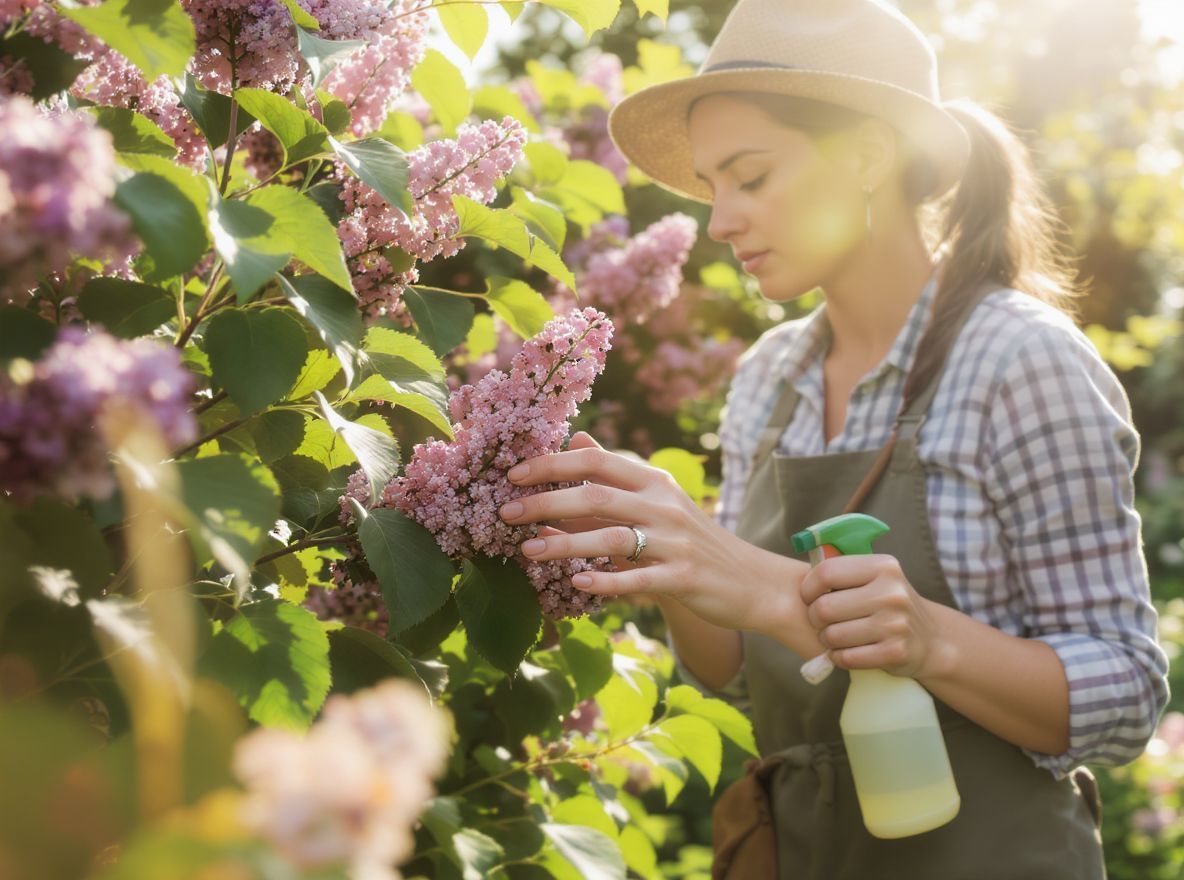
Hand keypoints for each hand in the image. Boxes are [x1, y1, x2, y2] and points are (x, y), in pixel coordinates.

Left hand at [498, 431, 796, 633]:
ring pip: (612, 538)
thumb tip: (575, 440)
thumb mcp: (657, 501)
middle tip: (505, 513)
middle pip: (597, 496)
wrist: (753, 581)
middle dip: (547, 502)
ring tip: (528, 551)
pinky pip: (639, 579)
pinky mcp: (684, 578)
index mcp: (653, 482)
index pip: (597, 461)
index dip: (553, 464)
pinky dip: (607, 581)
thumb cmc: (693, 541)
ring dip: (566, 544)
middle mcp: (664, 506)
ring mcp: (675, 542)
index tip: (513, 474)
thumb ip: (613, 476)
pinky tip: (578, 584)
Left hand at [799, 554, 945, 678]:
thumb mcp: (875, 577)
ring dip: (826, 639)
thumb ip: (844, 572)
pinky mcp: (895, 652)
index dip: (808, 587)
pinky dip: (838, 657)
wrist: (930, 638)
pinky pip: (846, 657)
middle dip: (815, 618)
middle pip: (825, 607)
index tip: (809, 597)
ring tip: (834, 636)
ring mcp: (895, 624)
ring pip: (833, 635)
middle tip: (821, 621)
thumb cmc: (888, 604)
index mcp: (883, 567)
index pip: (826, 572)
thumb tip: (804, 575)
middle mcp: (891, 593)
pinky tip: (845, 651)